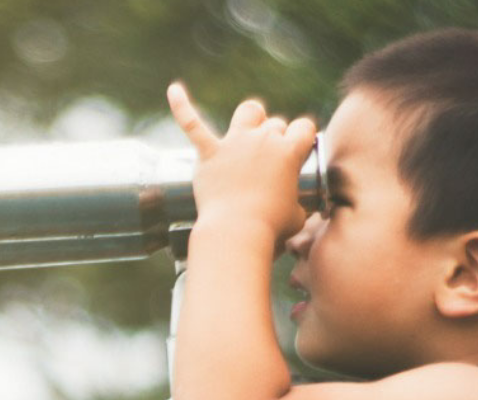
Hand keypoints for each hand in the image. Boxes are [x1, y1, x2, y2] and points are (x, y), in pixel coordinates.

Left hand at [167, 82, 317, 247]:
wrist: (236, 232)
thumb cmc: (270, 227)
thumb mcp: (298, 214)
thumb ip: (298, 202)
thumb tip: (297, 206)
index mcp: (289, 152)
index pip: (304, 127)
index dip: (303, 137)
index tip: (300, 150)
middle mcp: (263, 140)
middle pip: (276, 123)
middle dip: (276, 136)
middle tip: (271, 162)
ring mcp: (234, 144)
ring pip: (248, 110)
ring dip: (251, 118)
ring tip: (249, 129)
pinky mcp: (209, 154)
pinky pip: (192, 123)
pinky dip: (182, 106)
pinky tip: (174, 90)